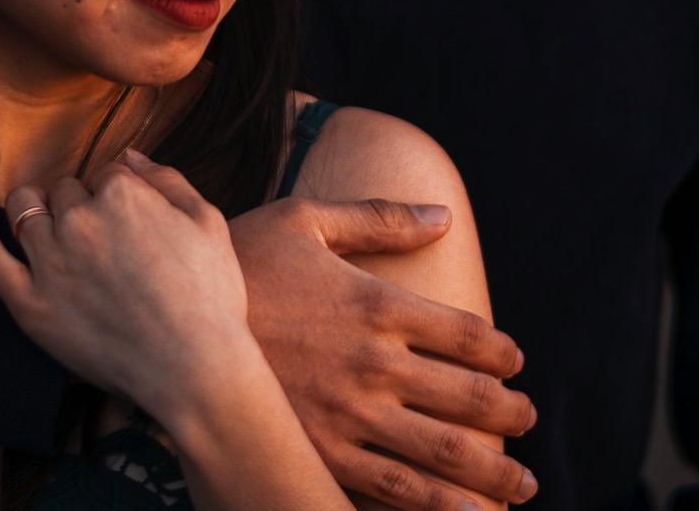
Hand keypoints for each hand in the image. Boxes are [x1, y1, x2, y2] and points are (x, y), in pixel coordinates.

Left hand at [0, 150, 264, 425]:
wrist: (194, 369)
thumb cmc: (210, 296)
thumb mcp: (207, 221)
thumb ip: (166, 178)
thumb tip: (129, 155)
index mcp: (123, 193)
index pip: (106, 174)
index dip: (119, 197)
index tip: (131, 225)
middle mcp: (80, 219)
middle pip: (65, 191)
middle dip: (81, 204)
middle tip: (106, 241)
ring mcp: (49, 261)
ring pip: (26, 210)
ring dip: (39, 211)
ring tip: (54, 229)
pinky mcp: (28, 303)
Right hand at [232, 198, 538, 507]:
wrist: (171, 328)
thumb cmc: (239, 264)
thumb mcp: (305, 222)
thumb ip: (378, 220)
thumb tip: (443, 216)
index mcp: (378, 303)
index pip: (469, 334)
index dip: (503, 354)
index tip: (514, 362)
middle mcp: (374, 363)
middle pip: (470, 397)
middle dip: (510, 413)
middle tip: (527, 420)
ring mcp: (349, 415)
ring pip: (443, 453)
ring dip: (492, 473)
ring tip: (519, 485)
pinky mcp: (321, 454)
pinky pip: (392, 492)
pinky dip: (436, 510)